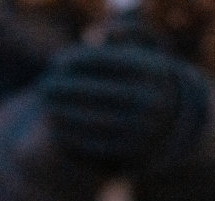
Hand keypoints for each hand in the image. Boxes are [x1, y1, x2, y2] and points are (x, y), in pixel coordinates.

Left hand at [39, 43, 209, 169]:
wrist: (172, 124)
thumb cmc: (145, 79)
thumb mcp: (142, 50)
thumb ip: (122, 33)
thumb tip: (92, 36)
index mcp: (152, 72)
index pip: (105, 62)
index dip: (75, 61)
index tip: (55, 63)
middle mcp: (150, 101)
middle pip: (97, 93)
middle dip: (65, 90)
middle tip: (42, 87)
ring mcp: (144, 130)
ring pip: (95, 122)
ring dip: (64, 116)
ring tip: (45, 109)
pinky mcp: (134, 154)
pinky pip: (98, 148)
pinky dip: (74, 139)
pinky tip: (56, 131)